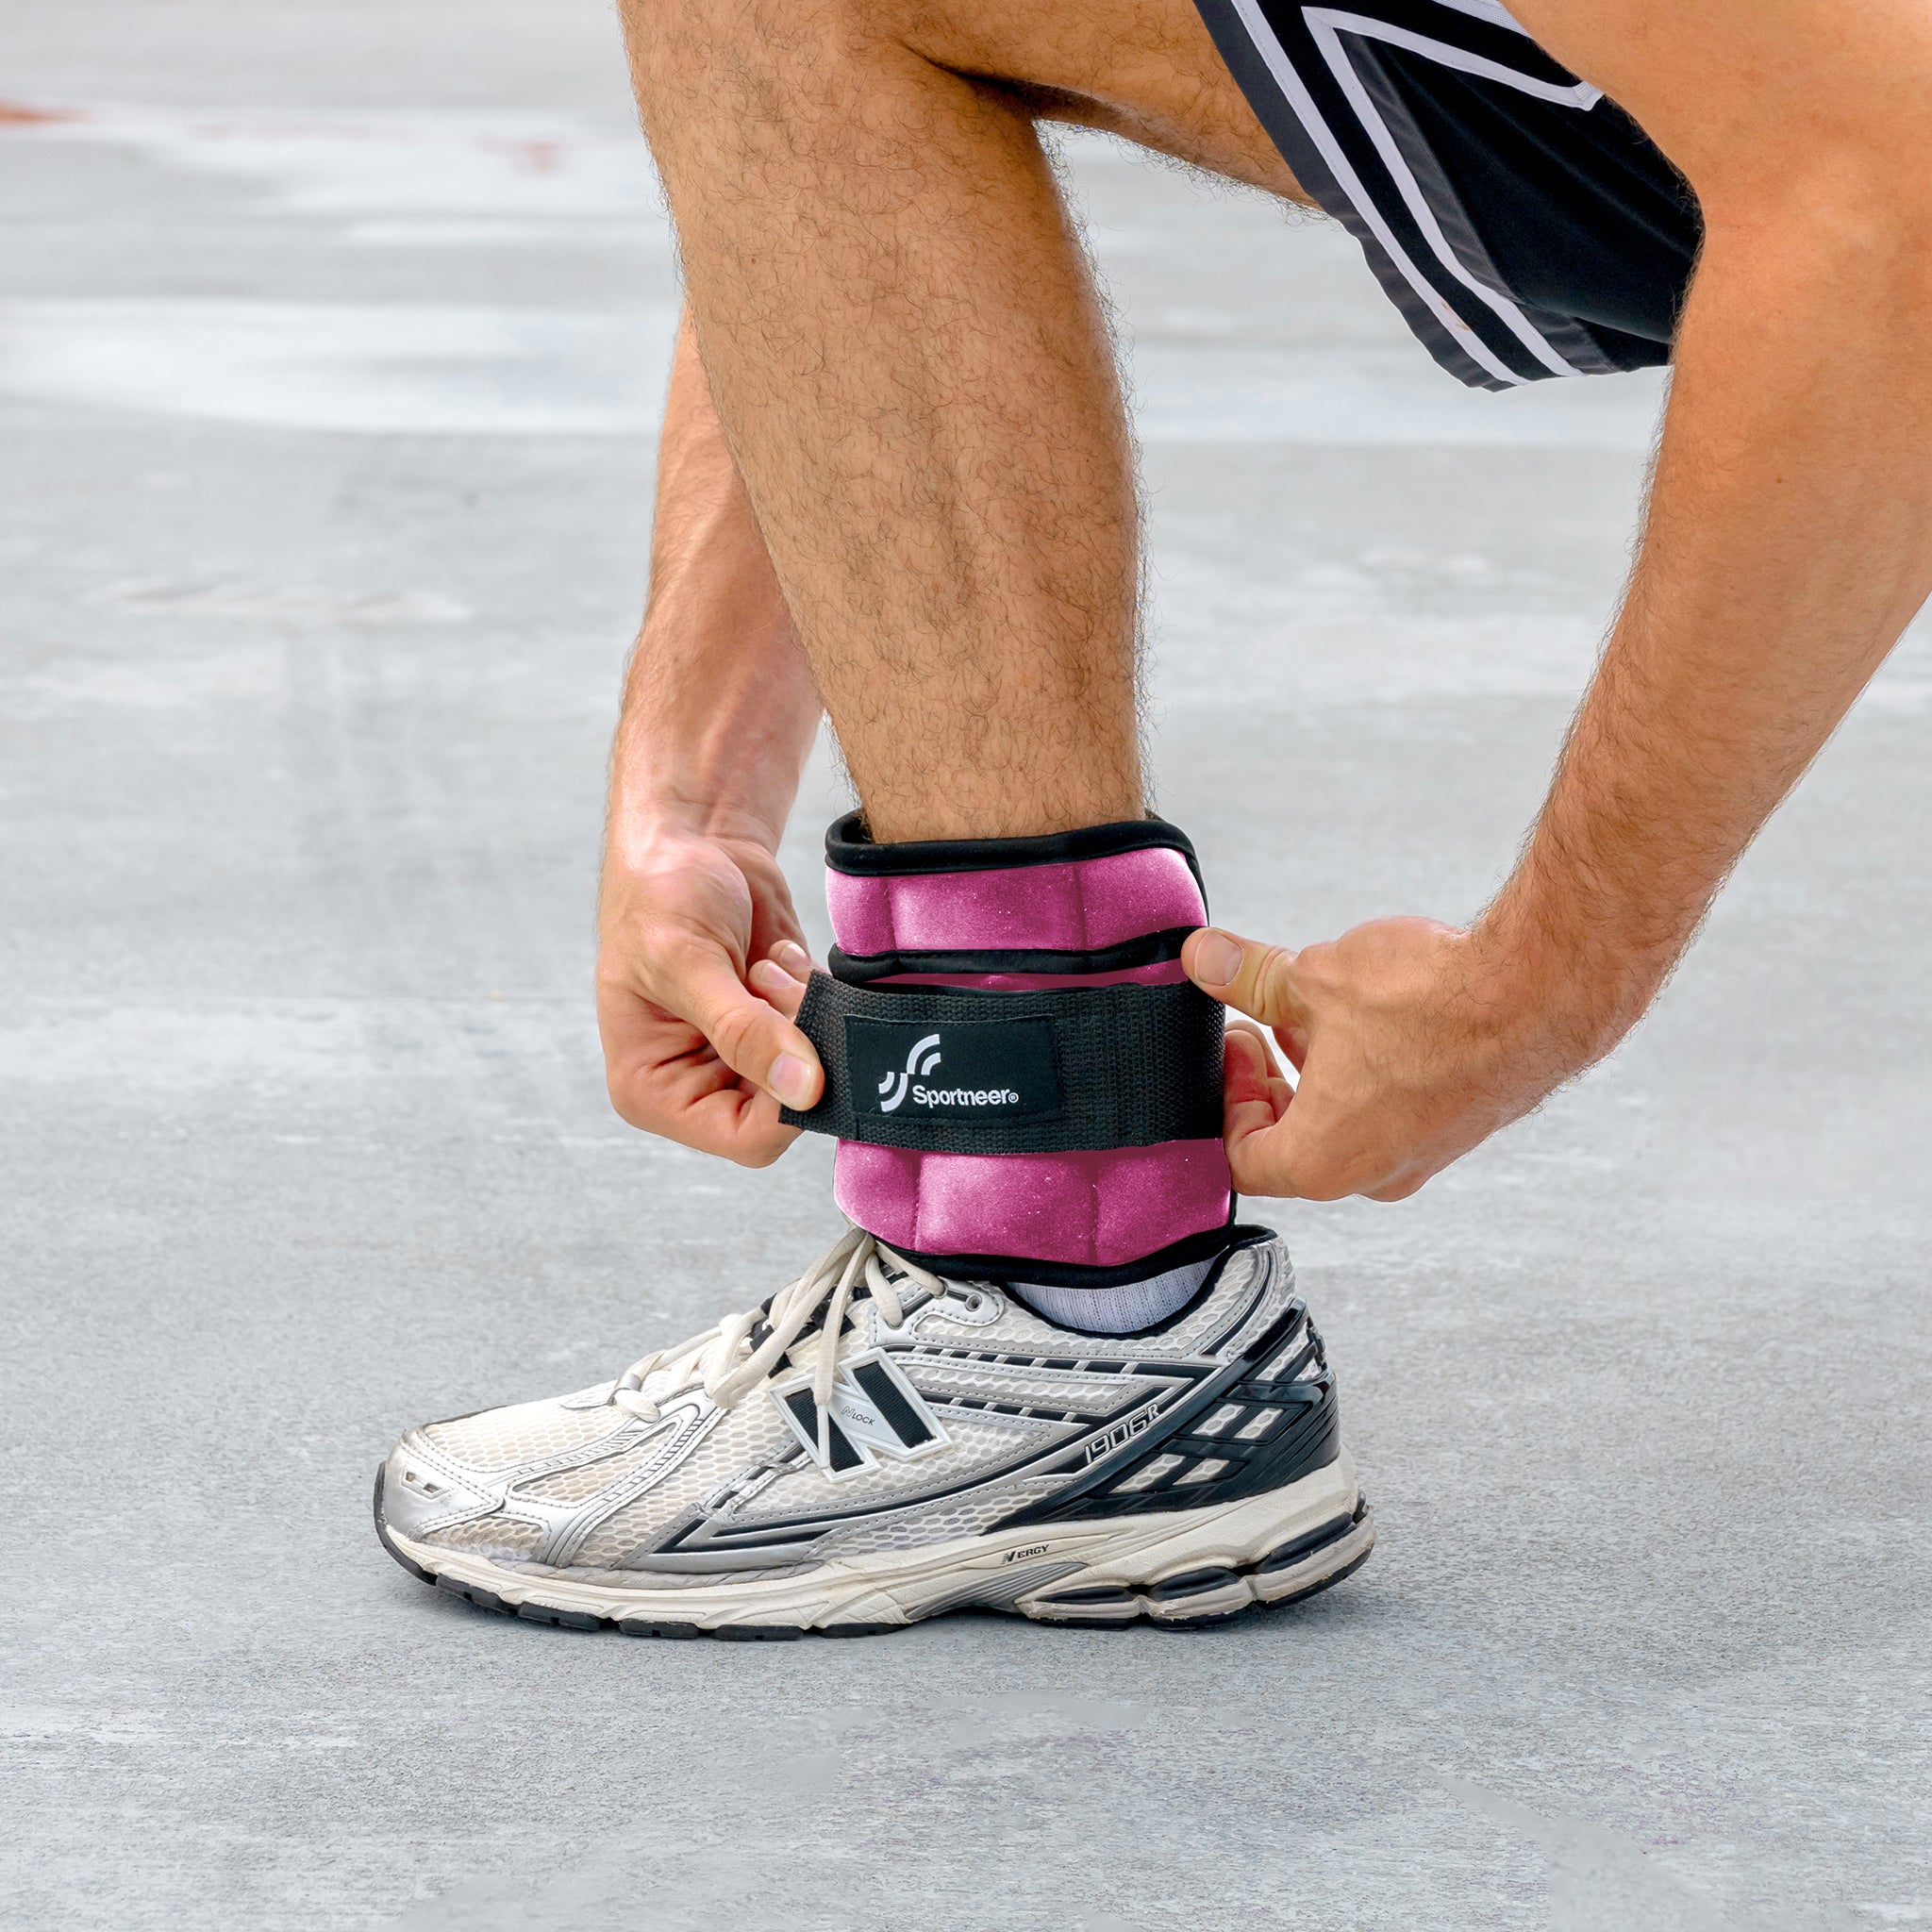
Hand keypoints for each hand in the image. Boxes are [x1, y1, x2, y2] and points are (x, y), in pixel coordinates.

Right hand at [596, 823, 821, 1165]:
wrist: (692, 840)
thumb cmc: (659, 896)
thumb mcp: (688, 963)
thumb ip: (744, 1031)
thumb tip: (805, 1089)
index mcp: (655, 1091)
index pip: (745, 1139)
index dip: (787, 1103)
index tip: (803, 1041)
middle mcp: (701, 1084)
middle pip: (788, 1109)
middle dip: (796, 1045)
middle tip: (770, 985)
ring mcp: (747, 1056)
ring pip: (817, 1070)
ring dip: (804, 1012)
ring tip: (764, 965)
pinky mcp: (782, 1024)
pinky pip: (828, 1033)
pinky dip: (815, 994)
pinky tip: (777, 957)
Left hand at [1183, 916, 1611, 1201]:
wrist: (1544, 991)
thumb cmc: (1433, 1000)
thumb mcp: (1315, 979)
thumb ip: (1250, 977)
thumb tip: (1203, 959)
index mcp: (1323, 1162)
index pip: (1240, 1158)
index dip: (1222, 1098)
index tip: (1234, 1042)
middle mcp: (1375, 1174)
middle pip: (1290, 1147)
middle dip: (1266, 1084)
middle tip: (1258, 1027)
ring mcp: (1424, 1154)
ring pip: (1344, 1126)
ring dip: (1315, 1074)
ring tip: (1310, 1011)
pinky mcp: (1460, 1125)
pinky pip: (1392, 1112)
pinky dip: (1365, 1073)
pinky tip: (1369, 1016)